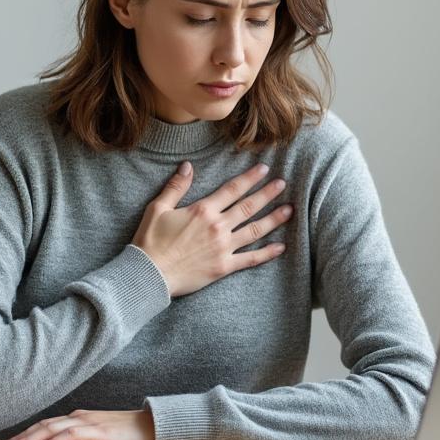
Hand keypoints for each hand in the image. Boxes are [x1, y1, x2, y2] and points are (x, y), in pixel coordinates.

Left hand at [0, 409, 154, 439]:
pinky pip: (72, 435)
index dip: (26, 435)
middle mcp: (79, 417)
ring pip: (52, 429)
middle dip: (22, 437)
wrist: (152, 428)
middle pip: (44, 426)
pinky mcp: (98, 431)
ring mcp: (88, 422)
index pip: (46, 426)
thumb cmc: (126, 436)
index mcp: (77, 419)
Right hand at [131, 161, 292, 297]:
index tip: (264, 169)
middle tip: (283, 184)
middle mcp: (217, 227)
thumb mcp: (158, 208)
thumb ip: (176, 186)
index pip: (232, 189)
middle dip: (268, 193)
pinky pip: (250, 259)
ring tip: (289, 210)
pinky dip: (267, 253)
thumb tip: (188, 166)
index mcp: (202, 210)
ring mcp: (223, 248)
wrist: (149, 274)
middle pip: (249, 206)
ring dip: (273, 219)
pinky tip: (281, 247)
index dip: (250, 178)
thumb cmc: (150, 241)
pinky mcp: (223, 267)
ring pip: (254, 230)